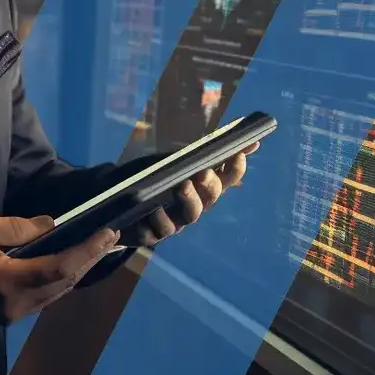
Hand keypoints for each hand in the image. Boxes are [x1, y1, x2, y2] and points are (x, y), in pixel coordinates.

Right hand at [0, 215, 120, 324]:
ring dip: (80, 270)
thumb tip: (51, 225)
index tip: (107, 233)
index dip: (87, 251)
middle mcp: (18, 302)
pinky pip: (46, 297)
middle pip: (65, 282)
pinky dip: (63, 279)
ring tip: (97, 248)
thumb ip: (16, 227)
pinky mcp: (12, 315)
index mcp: (9, 280)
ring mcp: (16, 313)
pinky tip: (72, 264)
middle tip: (110, 237)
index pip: (60, 267)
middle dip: (90, 258)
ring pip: (58, 292)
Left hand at [126, 141, 255, 248]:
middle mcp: (195, 205)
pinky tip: (152, 210)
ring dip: (188, 200)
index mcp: (203, 187)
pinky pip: (158, 230)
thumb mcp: (177, 161)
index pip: (228, 178)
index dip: (234, 169)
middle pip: (210, 197)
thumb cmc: (157, 181)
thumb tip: (250, 140)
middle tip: (203, 172)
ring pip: (190, 214)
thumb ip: (207, 151)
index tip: (237, 154)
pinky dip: (157, 221)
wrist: (123, 206)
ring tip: (181, 185)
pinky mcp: (153, 234)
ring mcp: (176, 221)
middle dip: (209, 184)